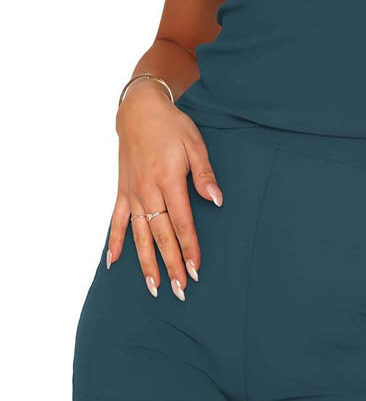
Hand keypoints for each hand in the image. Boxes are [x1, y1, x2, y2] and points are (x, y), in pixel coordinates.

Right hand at [107, 80, 222, 300]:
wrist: (139, 110)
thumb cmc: (172, 126)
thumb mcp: (195, 144)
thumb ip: (205, 175)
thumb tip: (217, 200)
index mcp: (169, 180)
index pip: (182, 222)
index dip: (189, 247)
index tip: (196, 269)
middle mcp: (148, 191)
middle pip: (160, 235)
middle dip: (171, 264)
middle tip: (179, 289)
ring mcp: (133, 193)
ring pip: (139, 235)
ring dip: (145, 262)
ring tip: (153, 287)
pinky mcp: (123, 191)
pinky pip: (117, 221)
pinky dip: (115, 242)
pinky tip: (113, 263)